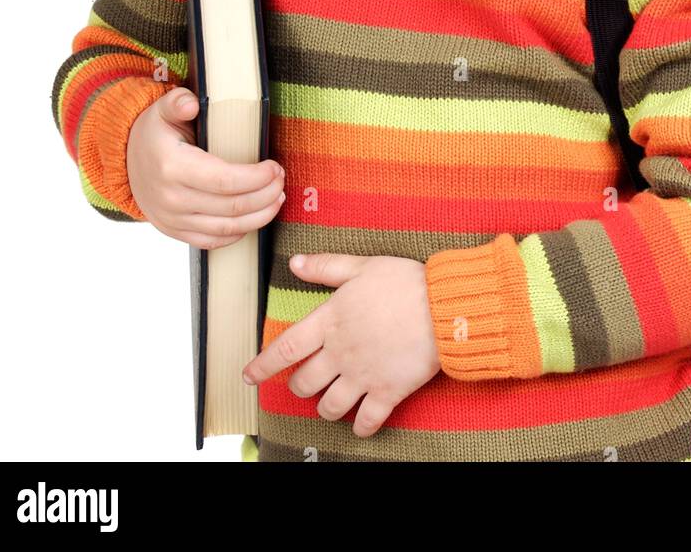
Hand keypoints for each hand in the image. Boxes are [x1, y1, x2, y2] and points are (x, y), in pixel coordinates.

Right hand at [127, 84, 285, 246]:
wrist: (127, 163)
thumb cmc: (153, 134)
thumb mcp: (162, 110)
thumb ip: (178, 102)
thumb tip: (192, 103)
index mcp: (173, 167)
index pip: (225, 181)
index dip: (257, 178)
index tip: (275, 167)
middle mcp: (172, 198)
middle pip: (232, 207)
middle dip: (266, 195)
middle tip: (281, 180)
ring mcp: (173, 219)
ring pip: (227, 229)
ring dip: (259, 216)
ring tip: (277, 199)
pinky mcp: (175, 232)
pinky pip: (212, 242)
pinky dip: (238, 234)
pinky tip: (254, 218)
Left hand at [241, 252, 441, 438]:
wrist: (443, 306)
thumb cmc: (404, 282)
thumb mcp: (362, 266)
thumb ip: (327, 266)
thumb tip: (295, 263)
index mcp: (330, 322)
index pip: (285, 348)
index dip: (262, 366)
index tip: (248, 377)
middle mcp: (340, 353)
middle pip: (304, 383)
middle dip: (299, 387)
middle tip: (304, 384)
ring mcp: (362, 376)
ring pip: (329, 407)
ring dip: (326, 408)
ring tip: (331, 403)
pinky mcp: (387, 392)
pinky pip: (367, 421)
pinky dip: (361, 427)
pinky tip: (362, 424)